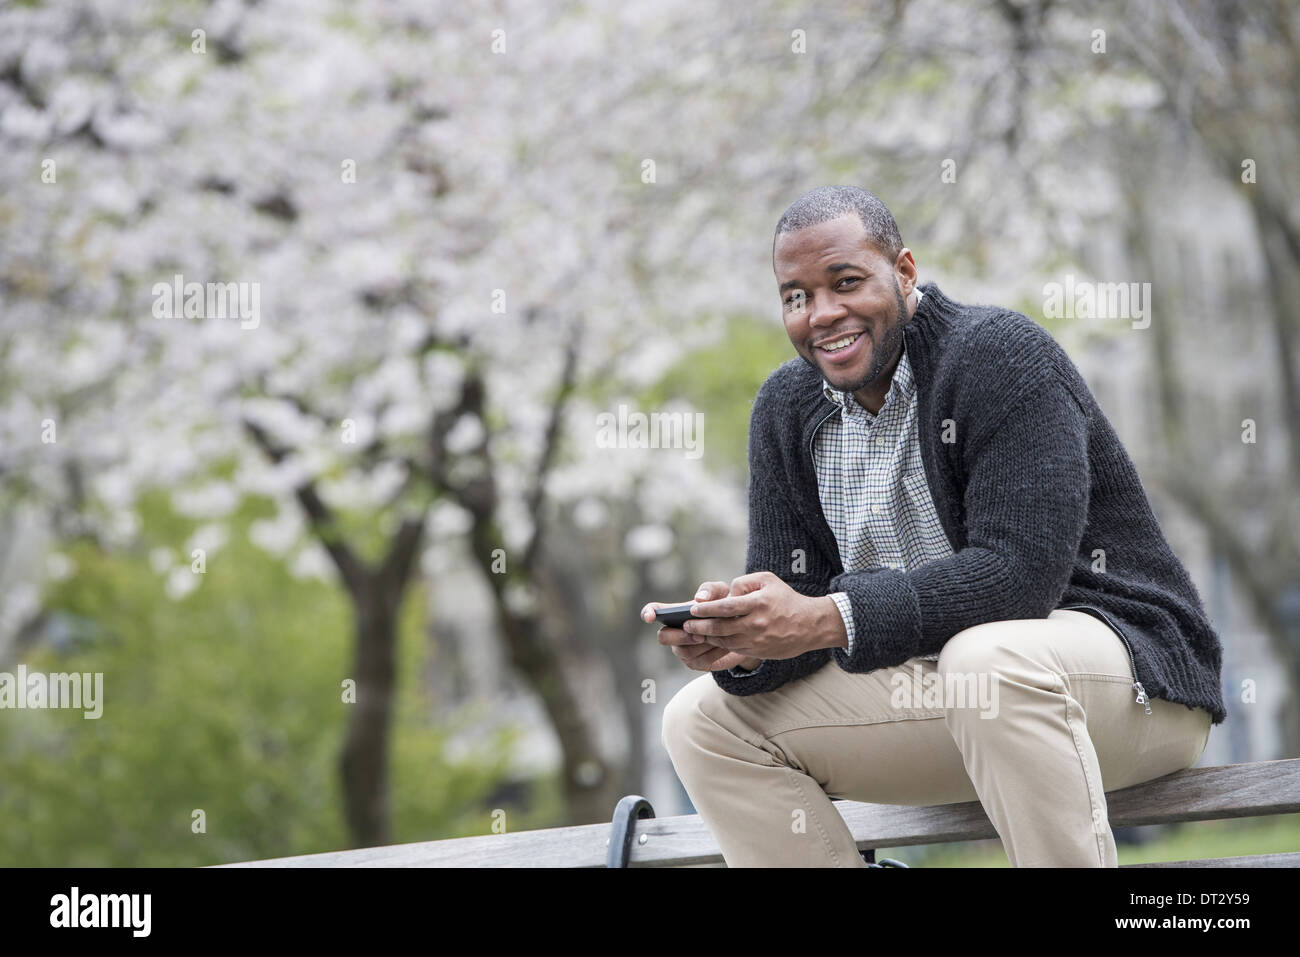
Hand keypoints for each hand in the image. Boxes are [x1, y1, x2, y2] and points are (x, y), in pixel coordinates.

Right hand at [641, 582, 762, 672]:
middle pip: (663, 637)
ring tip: (720, 637)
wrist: (744, 629)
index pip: (655, 611)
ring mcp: (683, 649)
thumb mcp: (722, 593)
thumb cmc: (726, 606)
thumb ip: (710, 590)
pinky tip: (727, 646)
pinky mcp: (697, 663)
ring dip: (702, 645)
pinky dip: (715, 654)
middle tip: (699, 634)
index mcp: (675, 613)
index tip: (650, 617)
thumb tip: (699, 599)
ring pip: (684, 652)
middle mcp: (674, 632)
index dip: (648, 613)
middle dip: (679, 636)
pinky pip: (701, 662)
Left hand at [681, 571, 841, 660]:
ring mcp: (758, 639)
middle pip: (722, 627)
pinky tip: (712, 639)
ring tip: (695, 632)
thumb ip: (744, 582)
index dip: (707, 609)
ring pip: (726, 641)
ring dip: (707, 637)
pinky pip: (735, 648)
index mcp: (758, 603)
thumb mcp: (767, 580)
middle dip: (700, 626)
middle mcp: (757, 623)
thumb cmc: (785, 598)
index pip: (726, 607)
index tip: (693, 609)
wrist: (810, 625)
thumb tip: (727, 594)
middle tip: (686, 625)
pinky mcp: (760, 651)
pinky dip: (720, 644)